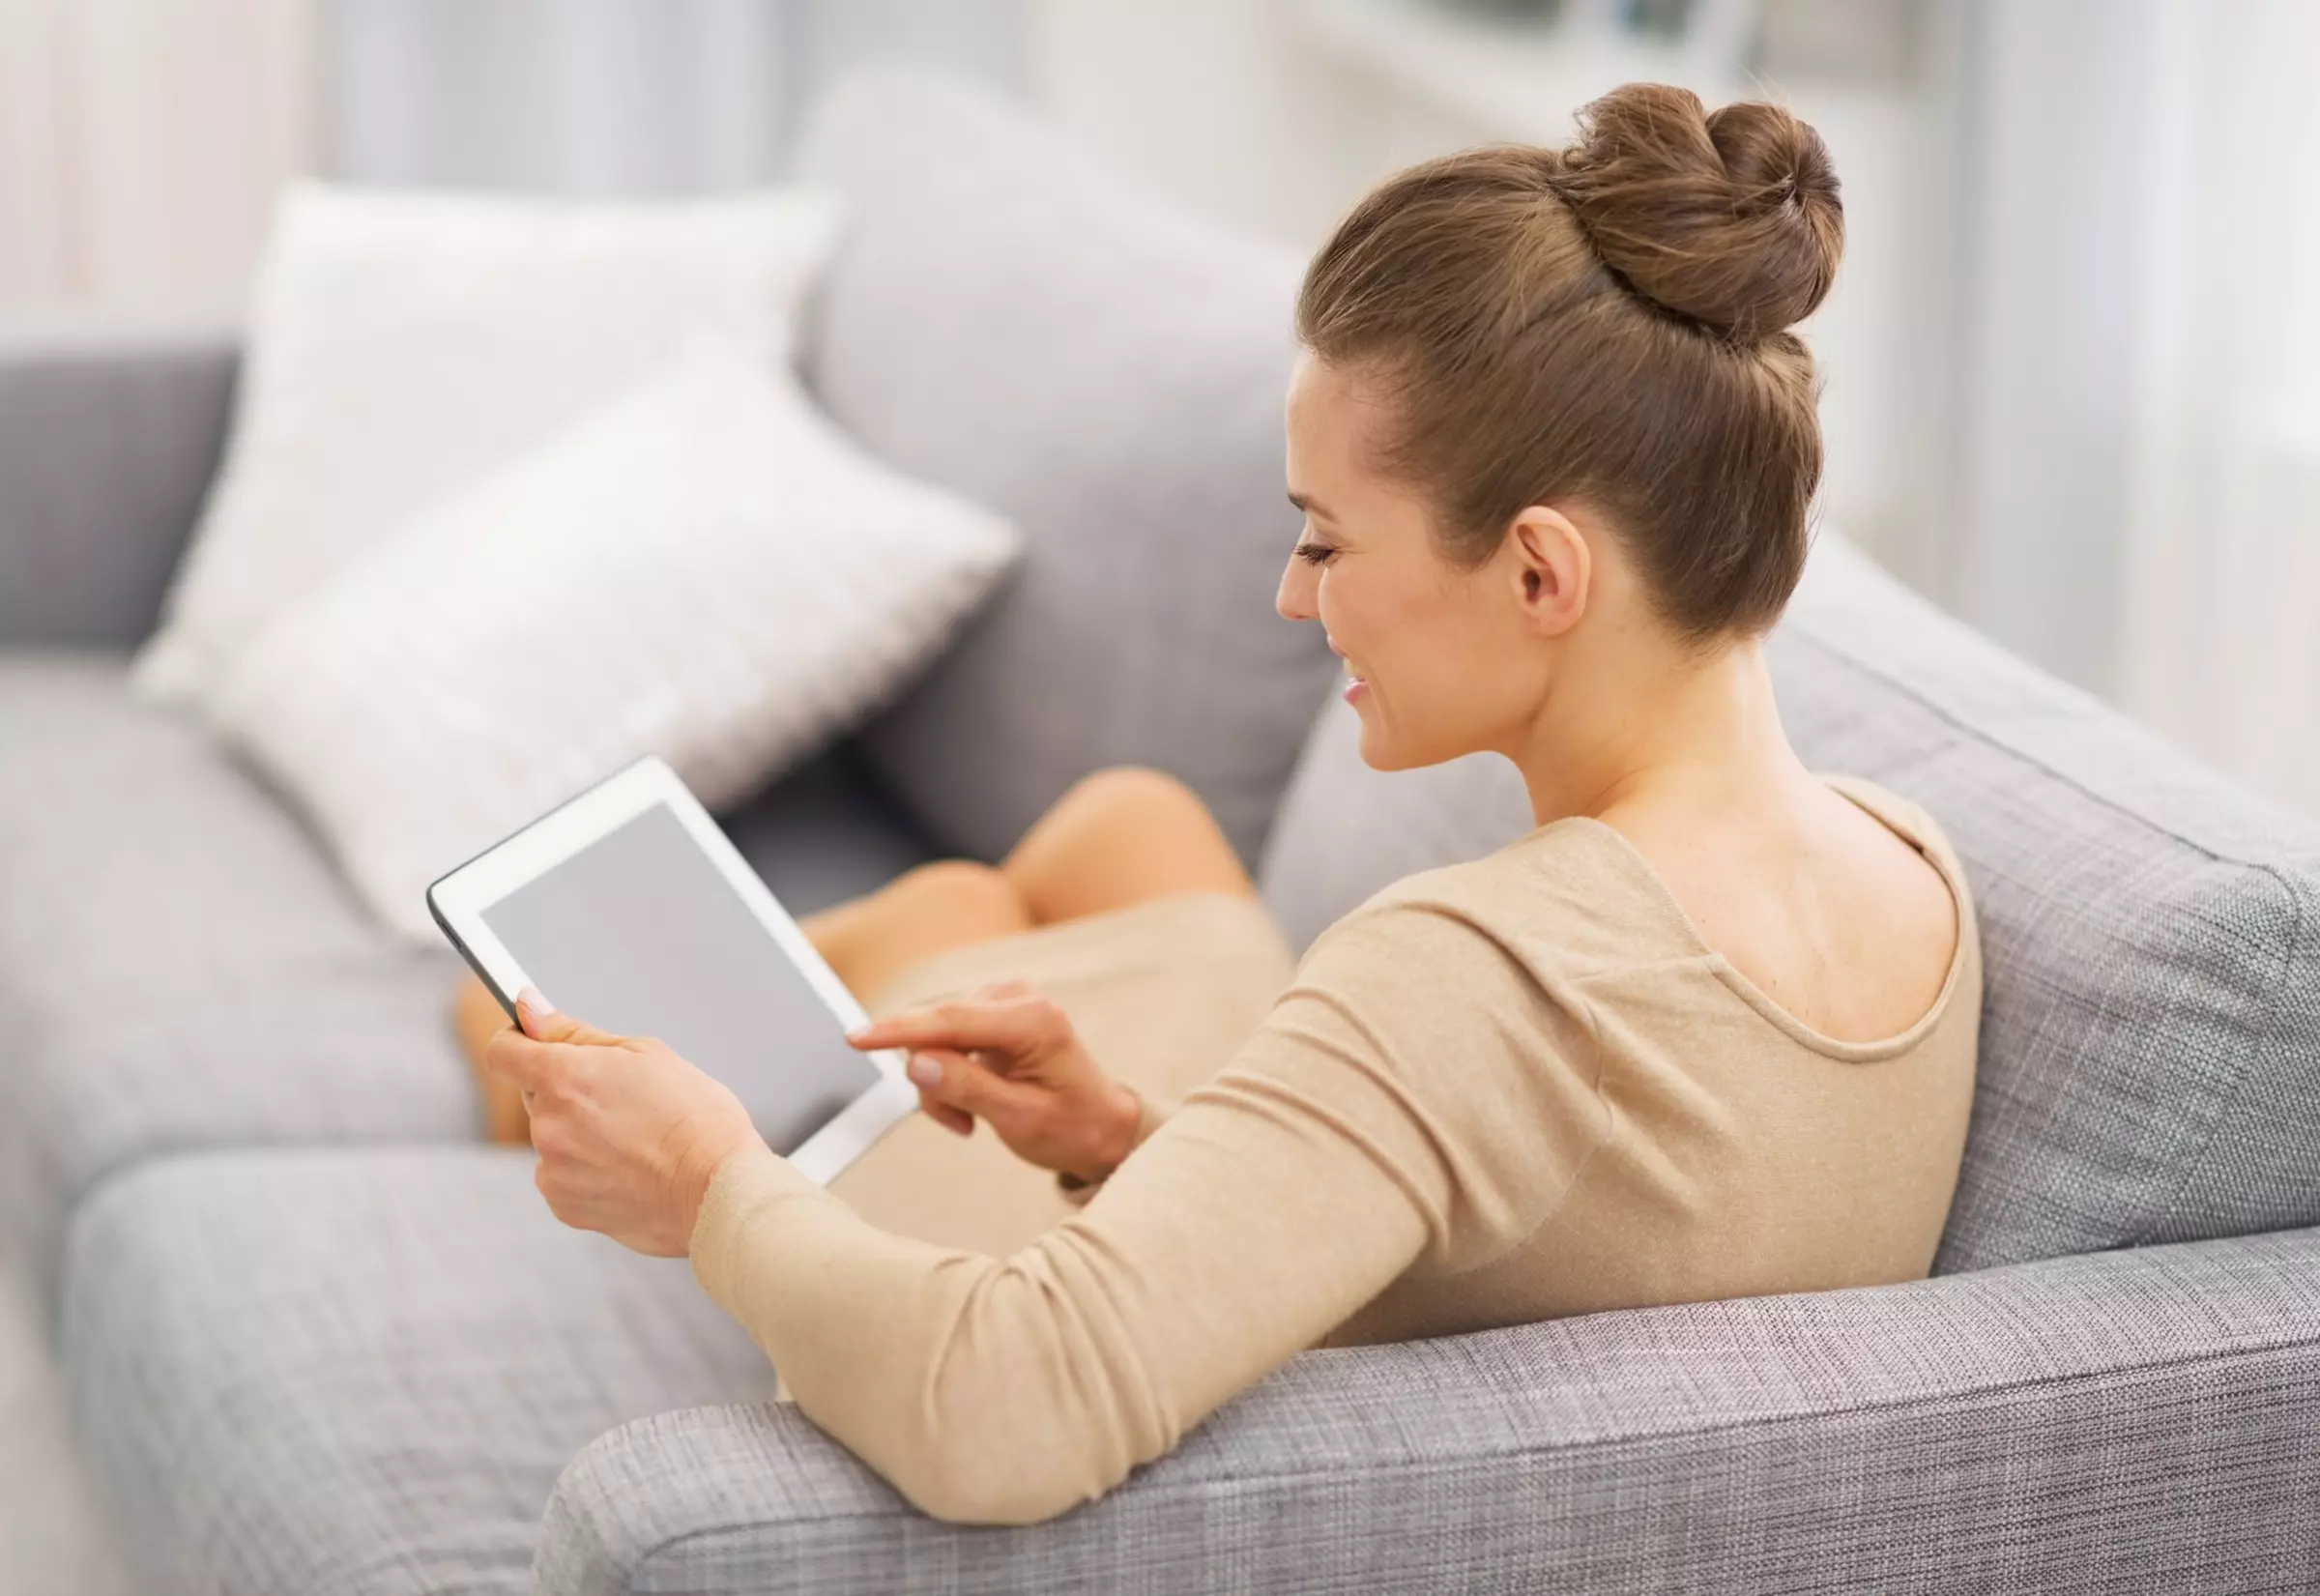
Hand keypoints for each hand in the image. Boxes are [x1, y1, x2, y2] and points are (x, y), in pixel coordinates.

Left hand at [484, 986, 764, 1256]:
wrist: (718, 1190)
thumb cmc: (695, 1116)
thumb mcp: (644, 1054)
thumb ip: (576, 1034)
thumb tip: (529, 1011)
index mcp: (564, 1077)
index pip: (503, 1051)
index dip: (516, 1043)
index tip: (534, 1043)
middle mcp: (547, 1124)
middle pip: (537, 1096)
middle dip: (569, 1093)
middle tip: (624, 1101)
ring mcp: (552, 1170)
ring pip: (555, 1139)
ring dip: (581, 1136)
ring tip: (637, 1143)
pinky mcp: (564, 1206)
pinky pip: (564, 1177)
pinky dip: (589, 1172)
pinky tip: (632, 1171)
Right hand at [844, 979, 1142, 1184]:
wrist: (1101, 1127)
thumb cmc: (1072, 1127)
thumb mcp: (1020, 1120)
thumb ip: (967, 1089)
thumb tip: (915, 1064)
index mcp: (1034, 1019)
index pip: (950, 1019)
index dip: (898, 1031)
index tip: (855, 1039)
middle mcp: (1018, 998)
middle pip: (936, 1028)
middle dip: (933, 1080)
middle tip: (959, 1125)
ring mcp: (1004, 1001)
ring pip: (934, 1038)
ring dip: (941, 1084)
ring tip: (971, 1119)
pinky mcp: (992, 1012)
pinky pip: (944, 1040)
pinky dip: (947, 1075)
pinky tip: (973, 1102)